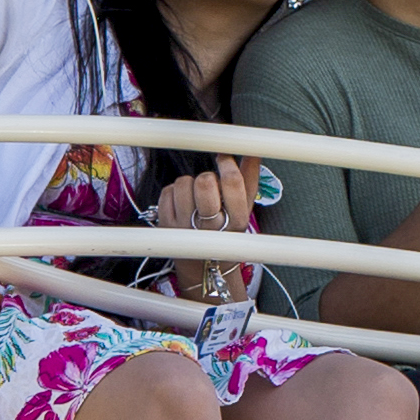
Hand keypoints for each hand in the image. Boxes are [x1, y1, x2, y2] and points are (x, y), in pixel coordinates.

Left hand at [149, 158, 263, 301]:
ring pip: (184, 183)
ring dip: (190, 184)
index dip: (227, 164)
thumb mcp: (245, 210)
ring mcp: (185, 227)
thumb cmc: (226, 233)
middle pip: (204, 182)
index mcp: (236, 222)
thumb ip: (250, 179)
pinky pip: (167, 191)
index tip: (224, 159)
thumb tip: (254, 151)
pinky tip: (183, 203)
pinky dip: (174, 191)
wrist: (204, 268)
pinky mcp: (165, 224)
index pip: (232, 183)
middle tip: (210, 185)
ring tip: (196, 197)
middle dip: (207, 178)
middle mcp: (211, 227)